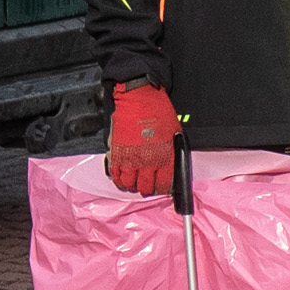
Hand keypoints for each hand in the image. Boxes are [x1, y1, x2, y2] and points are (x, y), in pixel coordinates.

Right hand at [107, 80, 179, 195]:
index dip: (163, 189)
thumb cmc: (159, 112)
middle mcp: (148, 162)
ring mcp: (130, 158)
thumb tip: (171, 163)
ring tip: (134, 184)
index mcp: (165, 158)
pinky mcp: (116, 152)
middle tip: (147, 187)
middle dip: (147, 189)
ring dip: (132, 186)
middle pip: (146, 187)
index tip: (162, 188)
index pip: (164, 184)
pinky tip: (121, 178)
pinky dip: (118, 179)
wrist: (140, 99)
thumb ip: (171, 152)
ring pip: (129, 184)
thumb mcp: (174, 135)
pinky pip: (115, 173)